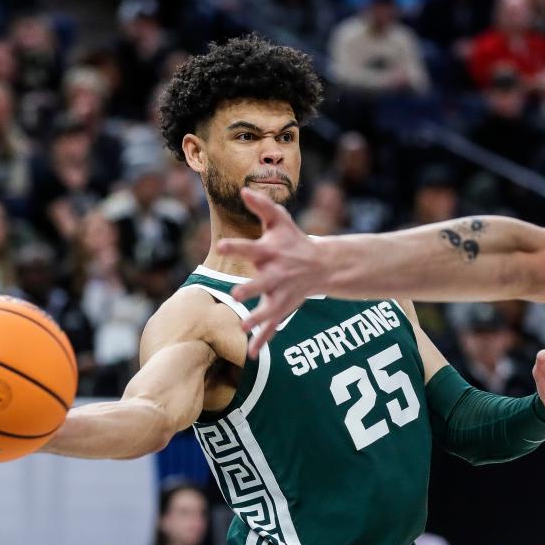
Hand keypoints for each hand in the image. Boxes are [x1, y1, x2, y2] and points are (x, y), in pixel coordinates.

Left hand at [217, 188, 327, 356]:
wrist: (323, 266)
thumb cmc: (295, 240)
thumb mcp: (281, 221)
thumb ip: (262, 206)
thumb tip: (243, 189)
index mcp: (271, 253)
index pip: (251, 248)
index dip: (236, 246)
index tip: (221, 245)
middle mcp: (276, 275)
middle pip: (260, 283)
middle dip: (250, 289)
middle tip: (236, 293)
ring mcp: (280, 294)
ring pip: (267, 309)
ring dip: (256, 318)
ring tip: (243, 327)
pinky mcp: (283, 308)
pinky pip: (272, 327)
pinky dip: (263, 341)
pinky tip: (252, 355)